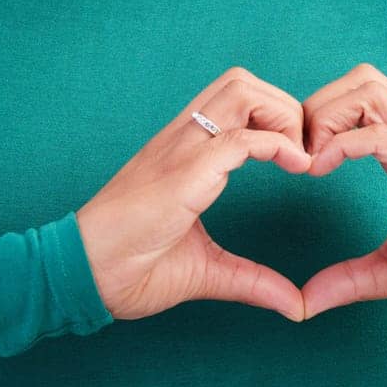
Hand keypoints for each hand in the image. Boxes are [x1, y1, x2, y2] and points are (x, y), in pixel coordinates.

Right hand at [74, 66, 313, 322]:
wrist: (82, 275)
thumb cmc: (130, 268)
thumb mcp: (206, 270)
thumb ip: (251, 280)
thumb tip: (294, 304)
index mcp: (185, 151)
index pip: (236, 99)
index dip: (276, 117)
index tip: (300, 159)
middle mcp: (183, 139)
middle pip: (242, 81)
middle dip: (284, 106)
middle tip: (303, 153)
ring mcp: (181, 151)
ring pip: (241, 91)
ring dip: (281, 115)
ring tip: (299, 158)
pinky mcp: (183, 174)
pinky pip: (238, 140)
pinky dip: (276, 145)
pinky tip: (298, 168)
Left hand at [298, 63, 386, 319]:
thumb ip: (353, 278)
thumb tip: (308, 301)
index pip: (357, 101)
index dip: (318, 121)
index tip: (295, 165)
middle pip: (359, 80)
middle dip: (317, 107)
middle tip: (298, 157)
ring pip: (368, 89)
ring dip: (326, 117)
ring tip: (311, 163)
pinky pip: (380, 133)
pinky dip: (341, 143)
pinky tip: (323, 172)